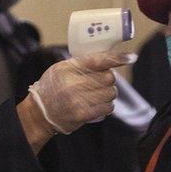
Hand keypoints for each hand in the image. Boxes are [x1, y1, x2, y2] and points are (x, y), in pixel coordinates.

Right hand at [17, 51, 136, 152]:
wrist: (40, 112)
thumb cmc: (52, 88)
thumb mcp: (61, 69)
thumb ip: (81, 63)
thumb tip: (109, 59)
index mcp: (68, 68)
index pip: (98, 60)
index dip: (116, 58)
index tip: (130, 57)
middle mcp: (73, 83)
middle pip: (108, 78)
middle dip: (108, 80)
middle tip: (100, 82)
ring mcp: (78, 99)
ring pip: (110, 93)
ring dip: (108, 93)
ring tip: (96, 95)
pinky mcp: (82, 114)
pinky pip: (107, 107)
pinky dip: (106, 105)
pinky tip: (97, 104)